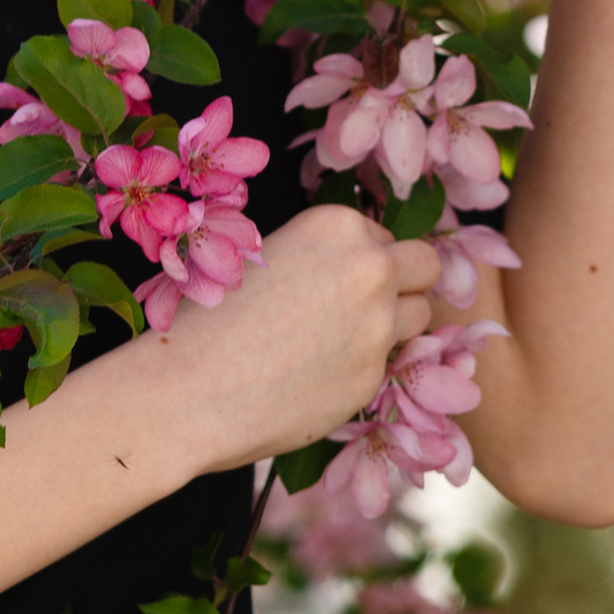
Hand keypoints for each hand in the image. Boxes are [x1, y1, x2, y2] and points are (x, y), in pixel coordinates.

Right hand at [118, 202, 440, 475]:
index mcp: (338, 226)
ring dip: (394, 325)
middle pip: (426, 267)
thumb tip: (347, 277)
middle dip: (406, 282)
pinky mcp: (374, 379)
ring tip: (341, 341)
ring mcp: (379, 327)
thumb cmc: (207, 318)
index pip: (384, 236)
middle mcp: (370, 269)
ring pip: (420, 317)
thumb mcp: (265, 257)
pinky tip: (318, 377)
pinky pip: (387, 365)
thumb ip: (321, 259)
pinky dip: (363, 369)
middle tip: (368, 306)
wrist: (187, 387)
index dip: (364, 259)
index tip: (339, 280)